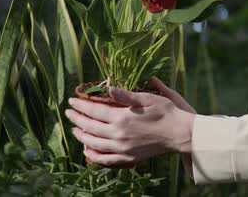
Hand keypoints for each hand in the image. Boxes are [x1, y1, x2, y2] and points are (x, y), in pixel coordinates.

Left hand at [65, 79, 195, 166]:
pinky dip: (93, 156)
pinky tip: (87, 151)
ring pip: (93, 144)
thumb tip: (108, 87)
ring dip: (81, 136)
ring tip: (75, 129)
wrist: (179, 133)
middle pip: (90, 127)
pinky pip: (105, 160)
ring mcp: (122, 149)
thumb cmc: (166, 112)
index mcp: (121, 118)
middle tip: (68, 112)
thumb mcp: (147, 98)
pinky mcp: (128, 158)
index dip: (80, 105)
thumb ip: (126, 95)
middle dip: (76, 119)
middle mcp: (118, 135)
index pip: (93, 110)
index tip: (71, 100)